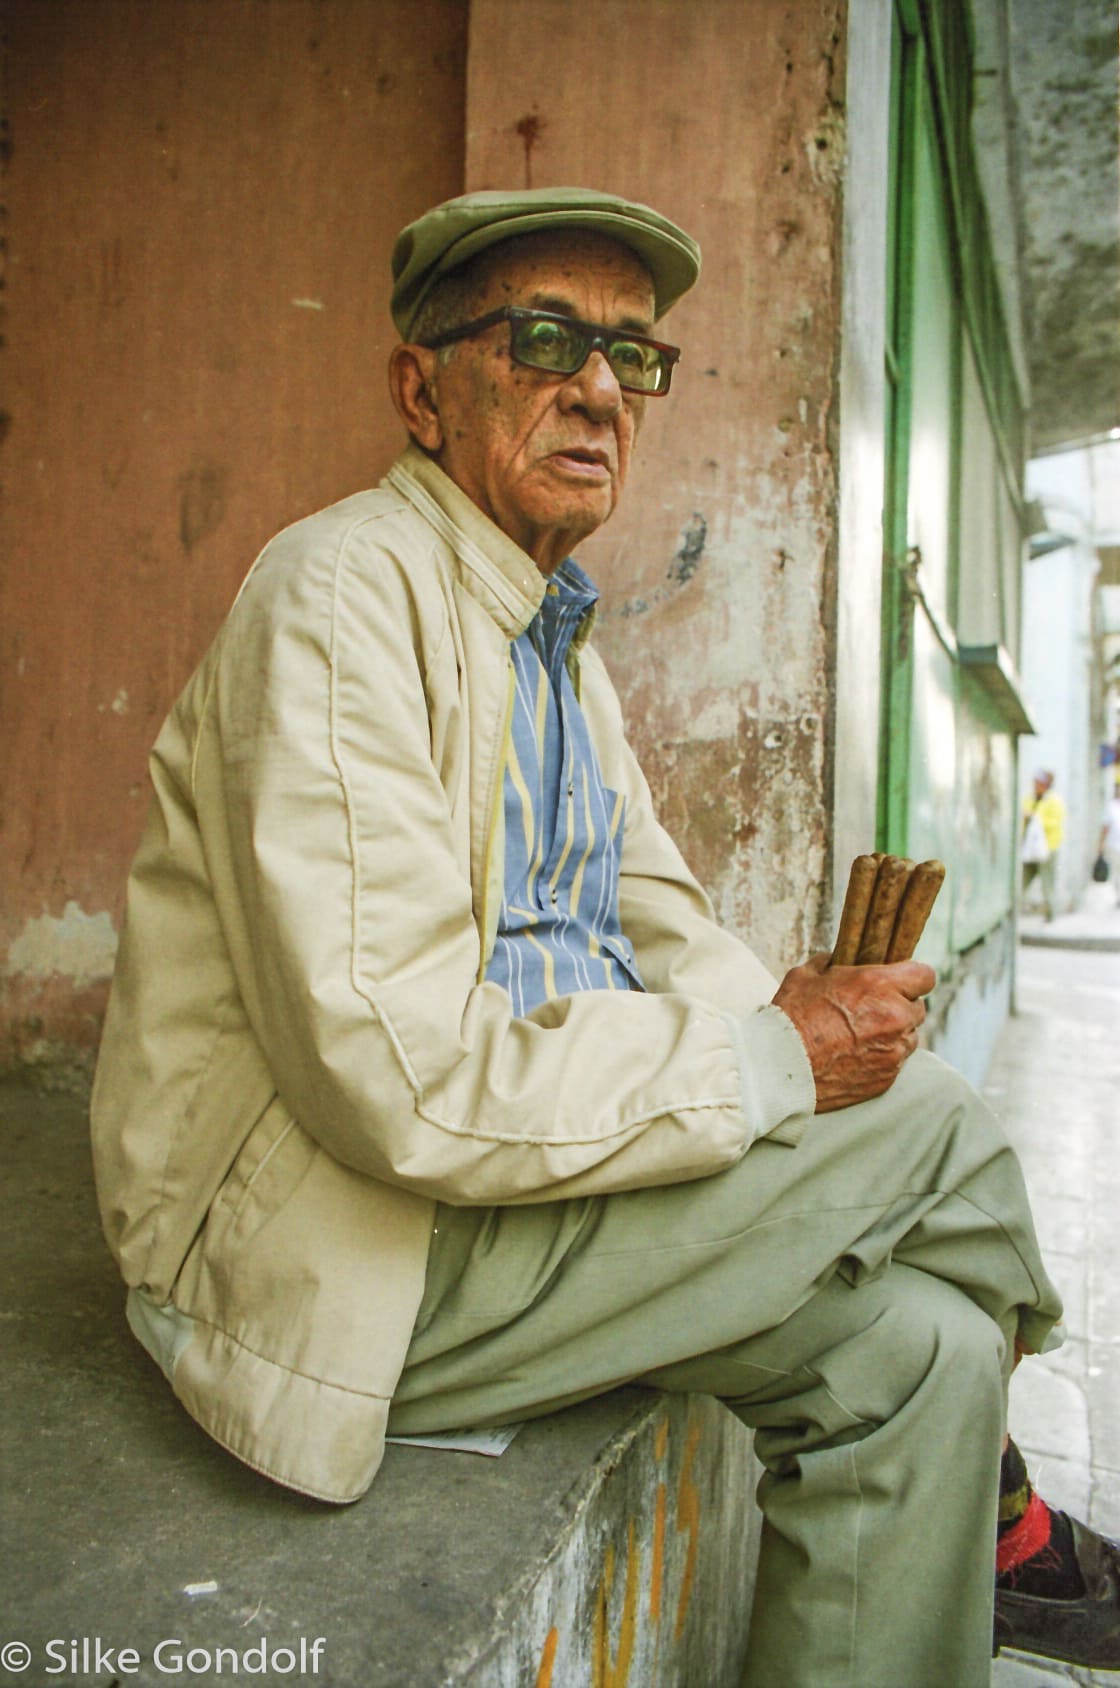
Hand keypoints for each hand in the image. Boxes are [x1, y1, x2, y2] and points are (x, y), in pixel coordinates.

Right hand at [772, 952, 935, 1112]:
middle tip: (873, 1008)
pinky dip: (882, 1057)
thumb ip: (831, 963)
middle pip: (918, 1007)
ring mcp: (894, 1051)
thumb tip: (837, 960)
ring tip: (862, 1034)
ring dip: (894, 1033)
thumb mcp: (806, 975)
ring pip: (910, 1036)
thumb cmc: (791, 1017)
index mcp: (879, 985)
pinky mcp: (887, 1078)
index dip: (913, 977)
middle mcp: (895, 1017)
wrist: (780, 1067)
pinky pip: (896, 1061)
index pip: (925, 975)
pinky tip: (855, 1055)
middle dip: (900, 1006)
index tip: (900, 980)